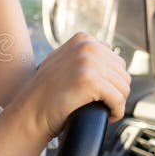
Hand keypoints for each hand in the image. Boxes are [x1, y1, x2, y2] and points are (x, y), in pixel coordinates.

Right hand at [11, 33, 130, 139]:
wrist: (30, 112)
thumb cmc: (46, 94)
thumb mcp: (62, 62)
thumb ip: (82, 53)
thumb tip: (107, 50)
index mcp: (83, 39)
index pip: (116, 61)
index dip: (110, 82)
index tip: (97, 94)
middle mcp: (87, 46)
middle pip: (123, 74)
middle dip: (115, 93)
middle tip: (100, 105)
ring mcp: (88, 62)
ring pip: (124, 88)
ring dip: (116, 104)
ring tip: (101, 110)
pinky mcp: (90, 80)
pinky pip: (119, 100)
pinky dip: (116, 113)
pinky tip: (106, 116)